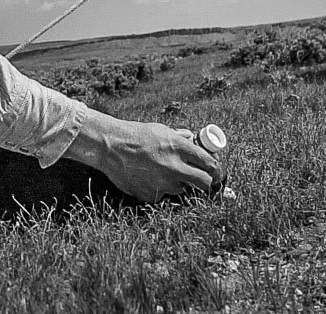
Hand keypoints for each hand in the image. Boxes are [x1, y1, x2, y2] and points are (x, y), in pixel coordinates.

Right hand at [63, 112, 220, 202]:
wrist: (110, 147)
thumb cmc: (135, 135)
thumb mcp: (161, 130)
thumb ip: (180, 137)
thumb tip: (192, 139)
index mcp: (179, 147)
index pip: (210, 164)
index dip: (216, 169)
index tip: (215, 171)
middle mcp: (175, 167)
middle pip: (205, 183)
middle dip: (205, 181)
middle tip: (200, 178)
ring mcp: (164, 184)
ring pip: (182, 189)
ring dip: (179, 183)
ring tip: (162, 171)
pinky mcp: (153, 195)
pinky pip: (164, 194)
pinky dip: (160, 188)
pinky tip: (148, 176)